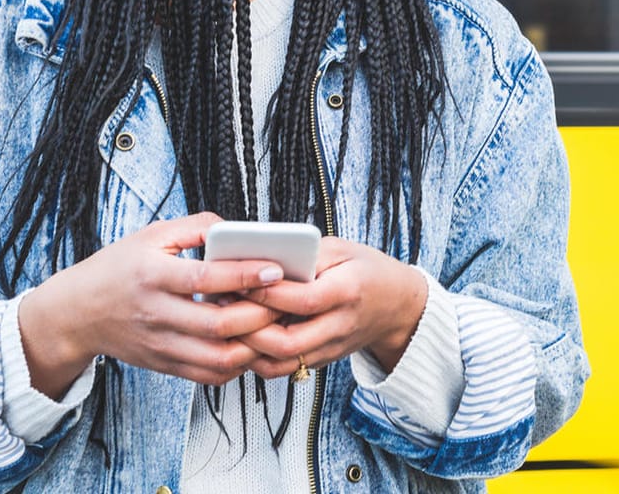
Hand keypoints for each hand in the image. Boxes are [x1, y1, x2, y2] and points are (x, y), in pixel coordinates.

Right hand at [18, 212, 286, 395]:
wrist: (76, 314)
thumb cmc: (119, 268)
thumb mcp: (152, 236)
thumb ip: (197, 226)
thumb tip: (239, 228)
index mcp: (153, 277)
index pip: (205, 279)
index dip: (244, 275)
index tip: (276, 268)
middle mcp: (156, 314)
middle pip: (218, 325)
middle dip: (260, 314)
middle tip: (288, 300)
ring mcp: (161, 345)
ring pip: (218, 358)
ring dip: (254, 345)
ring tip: (275, 324)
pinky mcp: (165, 365)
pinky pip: (209, 375)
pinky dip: (238, 364)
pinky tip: (252, 343)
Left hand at [238, 237, 426, 378]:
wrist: (396, 306)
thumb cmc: (366, 270)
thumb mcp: (342, 249)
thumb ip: (306, 255)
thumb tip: (263, 261)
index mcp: (348, 291)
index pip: (303, 299)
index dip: (268, 293)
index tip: (239, 280)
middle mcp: (339, 326)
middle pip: (287, 342)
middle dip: (248, 328)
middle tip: (222, 307)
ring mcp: (329, 349)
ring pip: (280, 363)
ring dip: (247, 348)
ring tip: (226, 325)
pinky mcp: (319, 361)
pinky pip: (282, 368)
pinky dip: (256, 356)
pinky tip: (240, 337)